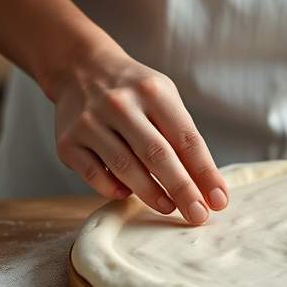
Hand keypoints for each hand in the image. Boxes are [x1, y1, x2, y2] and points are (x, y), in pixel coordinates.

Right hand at [52, 45, 226, 222]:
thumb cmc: (134, 92)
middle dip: (182, 189)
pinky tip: (128, 193)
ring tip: (170, 208)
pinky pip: (95, 175)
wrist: (80, 70)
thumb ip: (182, 137)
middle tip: (198, 216)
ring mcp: (90, 123)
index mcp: (153, 92)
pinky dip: (114, 189)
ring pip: (126, 168)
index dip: (205, 172)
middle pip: (157, 155)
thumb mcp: (164, 98)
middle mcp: (120, 105)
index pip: (186, 138)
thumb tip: (206, 186)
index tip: (219, 200)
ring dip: (151, 194)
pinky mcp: (67, 143)